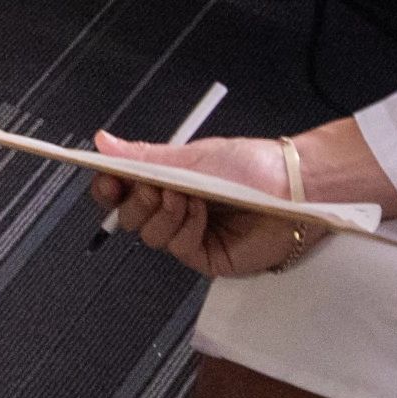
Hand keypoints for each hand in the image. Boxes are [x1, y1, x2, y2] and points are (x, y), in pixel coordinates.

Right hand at [87, 133, 323, 277]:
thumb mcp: (191, 155)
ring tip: (186, 196)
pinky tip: (202, 213)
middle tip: (153, 185)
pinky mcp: (205, 255)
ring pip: (150, 236)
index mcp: (166, 181)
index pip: (122, 191)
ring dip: (164, 213)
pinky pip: (178, 248)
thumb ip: (144, 155)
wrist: (292, 188)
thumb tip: (105, 142)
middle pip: (129, 217)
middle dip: (137, 200)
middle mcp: (175, 209)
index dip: (108, 188)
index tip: (107, 179)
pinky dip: (186, 227)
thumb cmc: (253, 167)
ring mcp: (188, 234)